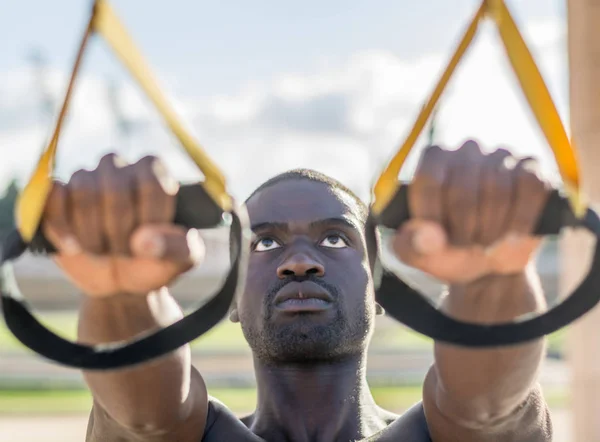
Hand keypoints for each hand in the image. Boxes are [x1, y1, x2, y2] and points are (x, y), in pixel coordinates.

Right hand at [42, 154, 204, 297]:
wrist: (122, 281)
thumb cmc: (157, 260)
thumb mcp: (183, 258)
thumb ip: (176, 247)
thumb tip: (146, 240)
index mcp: (155, 172)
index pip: (152, 183)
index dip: (150, 219)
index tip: (152, 243)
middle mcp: (120, 167)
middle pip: (115, 187)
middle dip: (120, 230)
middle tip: (126, 252)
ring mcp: (86, 179)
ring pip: (83, 191)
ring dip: (92, 233)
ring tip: (102, 251)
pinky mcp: (57, 196)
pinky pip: (52, 196)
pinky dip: (61, 227)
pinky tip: (74, 247)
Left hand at [392, 140, 549, 284]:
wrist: (485, 260)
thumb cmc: (444, 250)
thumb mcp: (417, 253)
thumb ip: (410, 243)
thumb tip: (428, 235)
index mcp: (432, 160)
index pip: (429, 180)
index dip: (433, 216)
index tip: (438, 241)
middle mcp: (466, 150)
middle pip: (463, 189)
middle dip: (464, 228)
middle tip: (466, 245)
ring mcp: (502, 156)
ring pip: (498, 190)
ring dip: (492, 228)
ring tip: (486, 243)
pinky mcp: (532, 169)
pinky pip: (531, 187)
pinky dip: (521, 218)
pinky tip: (513, 235)